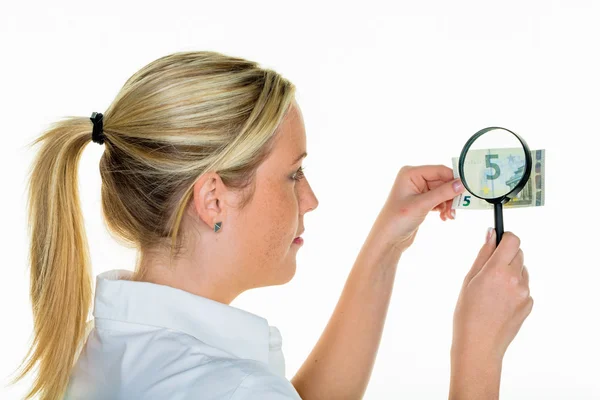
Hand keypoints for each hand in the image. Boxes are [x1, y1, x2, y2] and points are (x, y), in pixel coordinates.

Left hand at [376, 165, 465, 251]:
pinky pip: (439, 200)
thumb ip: (443, 193)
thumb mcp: (422, 205)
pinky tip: (444, 217)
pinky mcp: (422, 201)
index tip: (467, 189)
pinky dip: (444, 208)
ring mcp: (418, 190)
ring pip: (443, 192)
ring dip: (449, 204)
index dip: (454, 179)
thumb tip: (462, 183)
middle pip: (443, 181)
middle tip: (457, 208)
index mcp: (410, 173)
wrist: (388, 240)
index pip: (439, 170)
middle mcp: (414, 179)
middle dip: (451, 195)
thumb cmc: (398, 220)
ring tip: (449, 216)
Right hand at [451, 230, 533, 364]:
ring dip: (511, 272)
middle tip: (490, 269)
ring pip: (522, 270)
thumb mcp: (469, 280)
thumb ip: (483, 254)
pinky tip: (500, 301)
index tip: (499, 241)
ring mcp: (525, 293)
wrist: (479, 344)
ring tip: (493, 290)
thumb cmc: (467, 313)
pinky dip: (515, 288)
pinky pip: (524, 287)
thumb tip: (491, 233)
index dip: (506, 237)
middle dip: (506, 255)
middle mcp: (515, 279)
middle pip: (518, 253)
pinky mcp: (529, 304)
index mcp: (497, 271)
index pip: (512, 240)